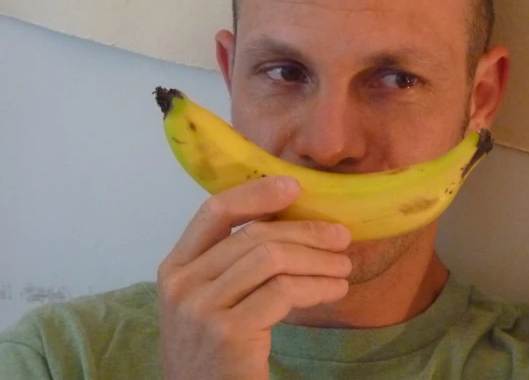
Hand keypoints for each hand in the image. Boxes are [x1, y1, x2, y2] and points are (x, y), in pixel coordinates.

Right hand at [156, 176, 351, 379]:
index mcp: (175, 267)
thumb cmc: (215, 352)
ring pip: (273, 259)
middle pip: (254, 235)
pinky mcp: (228, 333)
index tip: (295, 186)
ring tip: (343, 267)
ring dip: (318, 260)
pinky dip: (317, 286)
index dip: (256, 193)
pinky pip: (284, 291)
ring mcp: (201, 308)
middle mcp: (181, 284)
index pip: (214, 210)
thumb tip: (292, 220)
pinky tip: (335, 290)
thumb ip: (234, 263)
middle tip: (341, 237)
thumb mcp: (211, 300)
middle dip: (306, 231)